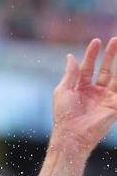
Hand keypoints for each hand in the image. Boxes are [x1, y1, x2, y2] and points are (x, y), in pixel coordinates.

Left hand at [51, 37, 116, 156]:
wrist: (72, 135)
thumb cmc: (64, 115)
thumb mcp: (63, 90)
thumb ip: (70, 73)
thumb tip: (70, 56)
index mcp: (80, 89)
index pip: (88, 68)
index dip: (92, 54)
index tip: (96, 42)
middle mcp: (93, 93)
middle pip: (105, 70)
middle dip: (110, 55)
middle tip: (114, 40)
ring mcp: (105, 99)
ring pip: (116, 78)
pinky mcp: (114, 106)